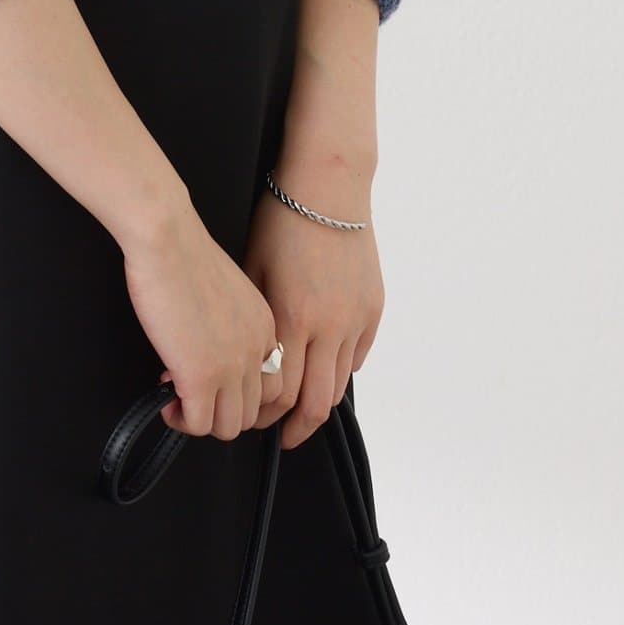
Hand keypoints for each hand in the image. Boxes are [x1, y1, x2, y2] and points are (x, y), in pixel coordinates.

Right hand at [120, 196, 287, 440]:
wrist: (168, 240)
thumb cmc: (186, 253)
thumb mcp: (228, 292)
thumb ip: (232, 324)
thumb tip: (211, 348)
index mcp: (266, 329)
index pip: (272, 386)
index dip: (239, 392)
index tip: (214, 383)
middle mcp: (256, 351)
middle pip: (252, 412)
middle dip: (220, 410)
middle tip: (191, 393)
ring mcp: (231, 367)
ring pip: (229, 426)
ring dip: (201, 420)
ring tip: (177, 400)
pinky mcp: (200, 377)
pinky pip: (198, 424)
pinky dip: (180, 420)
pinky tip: (165, 401)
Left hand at [243, 168, 383, 449]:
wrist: (327, 189)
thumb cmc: (281, 224)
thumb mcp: (253, 273)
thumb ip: (256, 323)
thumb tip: (250, 362)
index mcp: (290, 318)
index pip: (279, 392)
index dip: (265, 414)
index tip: (253, 420)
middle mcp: (327, 326)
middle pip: (315, 402)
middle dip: (295, 428)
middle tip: (281, 435)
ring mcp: (355, 319)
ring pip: (339, 384)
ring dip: (319, 405)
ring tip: (301, 413)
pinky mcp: (373, 308)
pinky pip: (357, 356)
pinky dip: (340, 371)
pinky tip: (323, 372)